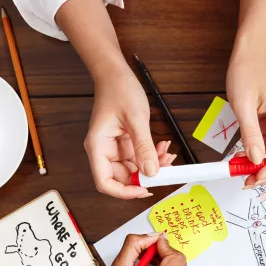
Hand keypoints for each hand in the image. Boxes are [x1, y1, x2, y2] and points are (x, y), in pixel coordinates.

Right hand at [85, 68, 175, 198]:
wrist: (116, 73)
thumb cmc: (118, 89)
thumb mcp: (136, 119)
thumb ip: (143, 147)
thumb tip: (151, 171)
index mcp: (97, 146)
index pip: (104, 182)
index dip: (124, 192)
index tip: (144, 189)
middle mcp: (103, 151)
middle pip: (121, 179)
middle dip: (144, 177)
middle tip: (165, 171)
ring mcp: (114, 149)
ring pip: (134, 170)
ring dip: (152, 166)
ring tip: (167, 155)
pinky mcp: (125, 144)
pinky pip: (139, 158)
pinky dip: (152, 156)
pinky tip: (162, 147)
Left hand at [226, 52, 265, 187]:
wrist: (249, 57)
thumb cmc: (248, 73)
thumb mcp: (244, 106)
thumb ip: (250, 134)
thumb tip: (254, 160)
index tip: (255, 178)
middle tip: (247, 181)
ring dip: (263, 167)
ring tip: (243, 173)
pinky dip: (258, 157)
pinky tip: (243, 159)